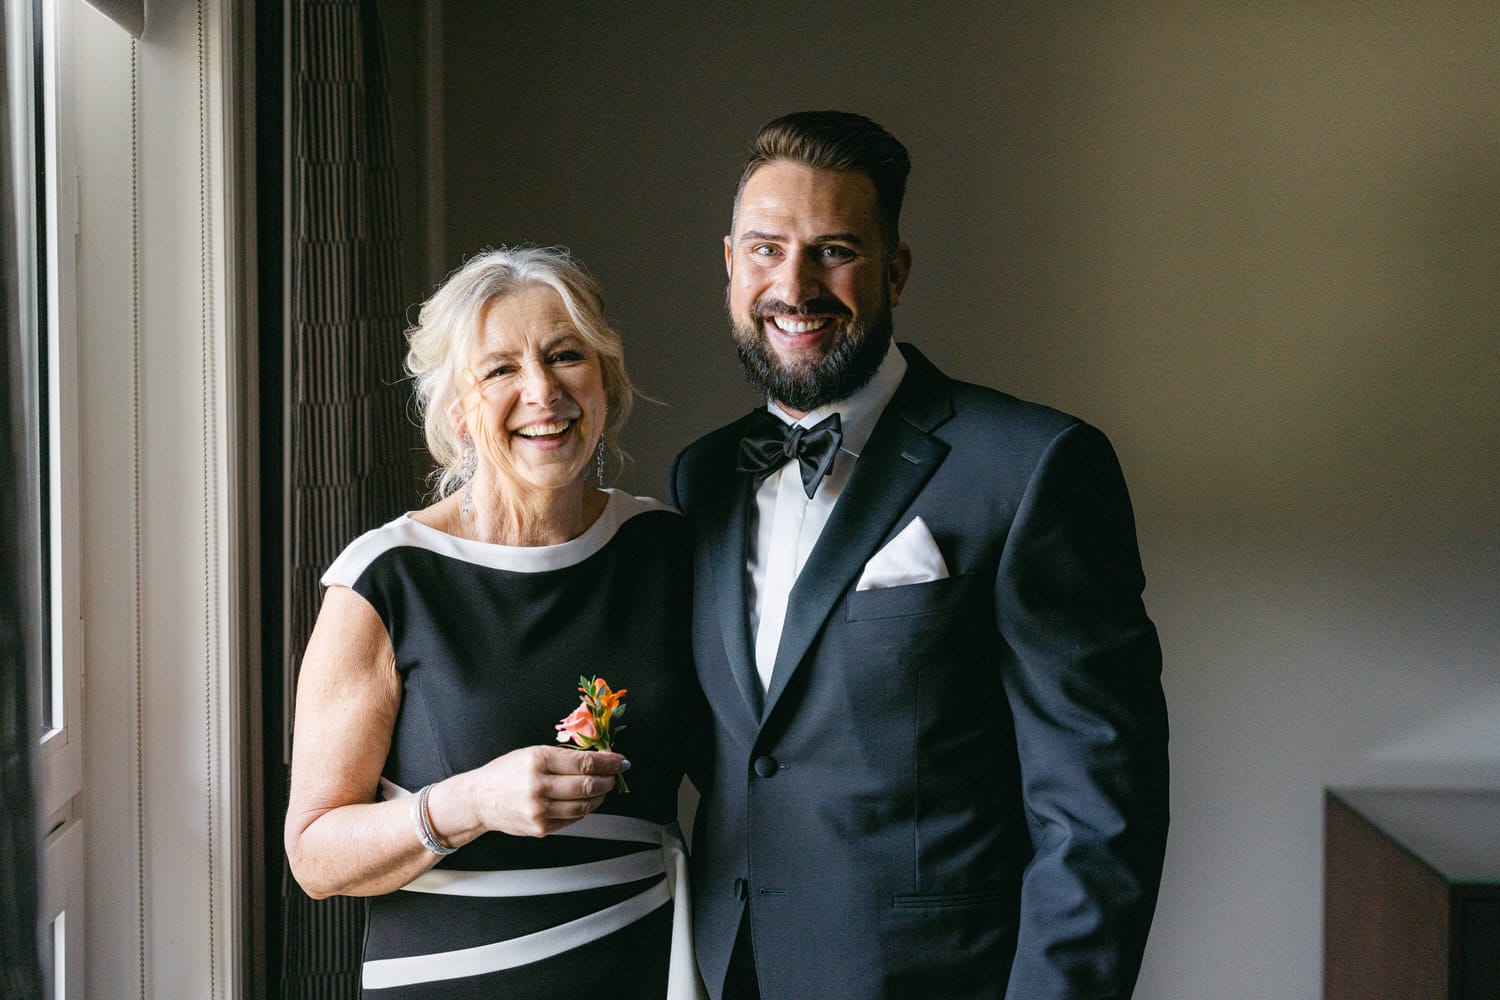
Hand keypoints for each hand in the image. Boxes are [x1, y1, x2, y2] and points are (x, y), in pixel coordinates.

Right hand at [451, 745, 625, 839]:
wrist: (480, 799)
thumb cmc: (505, 773)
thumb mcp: (531, 753)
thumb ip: (562, 756)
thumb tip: (597, 758)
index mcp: (538, 760)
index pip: (584, 763)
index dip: (608, 763)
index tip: (620, 761)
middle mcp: (539, 786)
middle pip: (587, 785)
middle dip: (608, 780)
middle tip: (614, 776)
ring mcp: (540, 810)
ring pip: (584, 806)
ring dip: (599, 797)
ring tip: (603, 789)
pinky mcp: (541, 828)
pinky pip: (573, 819)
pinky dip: (584, 810)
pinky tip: (586, 801)